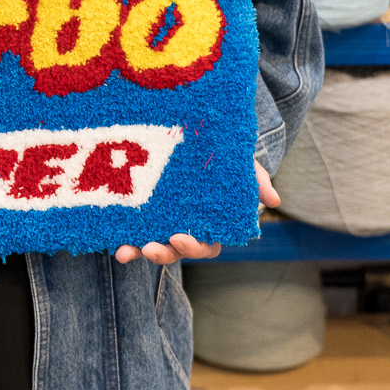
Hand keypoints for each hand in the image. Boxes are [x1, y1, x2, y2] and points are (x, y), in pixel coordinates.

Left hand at [113, 164, 279, 264]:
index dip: (193, 246)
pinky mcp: (142, 216)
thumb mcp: (240, 163)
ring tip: (125, 252)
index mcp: (211, 224)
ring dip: (139, 253)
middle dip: (164, 253)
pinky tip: (114, 244)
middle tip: (152, 247)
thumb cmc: (222, 157)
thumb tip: (274, 199)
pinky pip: (132, 233)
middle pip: (177, 251)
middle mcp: (186, 229)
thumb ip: (255, 179)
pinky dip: (123, 241)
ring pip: (152, 247)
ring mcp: (162, 225)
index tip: (178, 237)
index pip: (206, 245)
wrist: (194, 135)